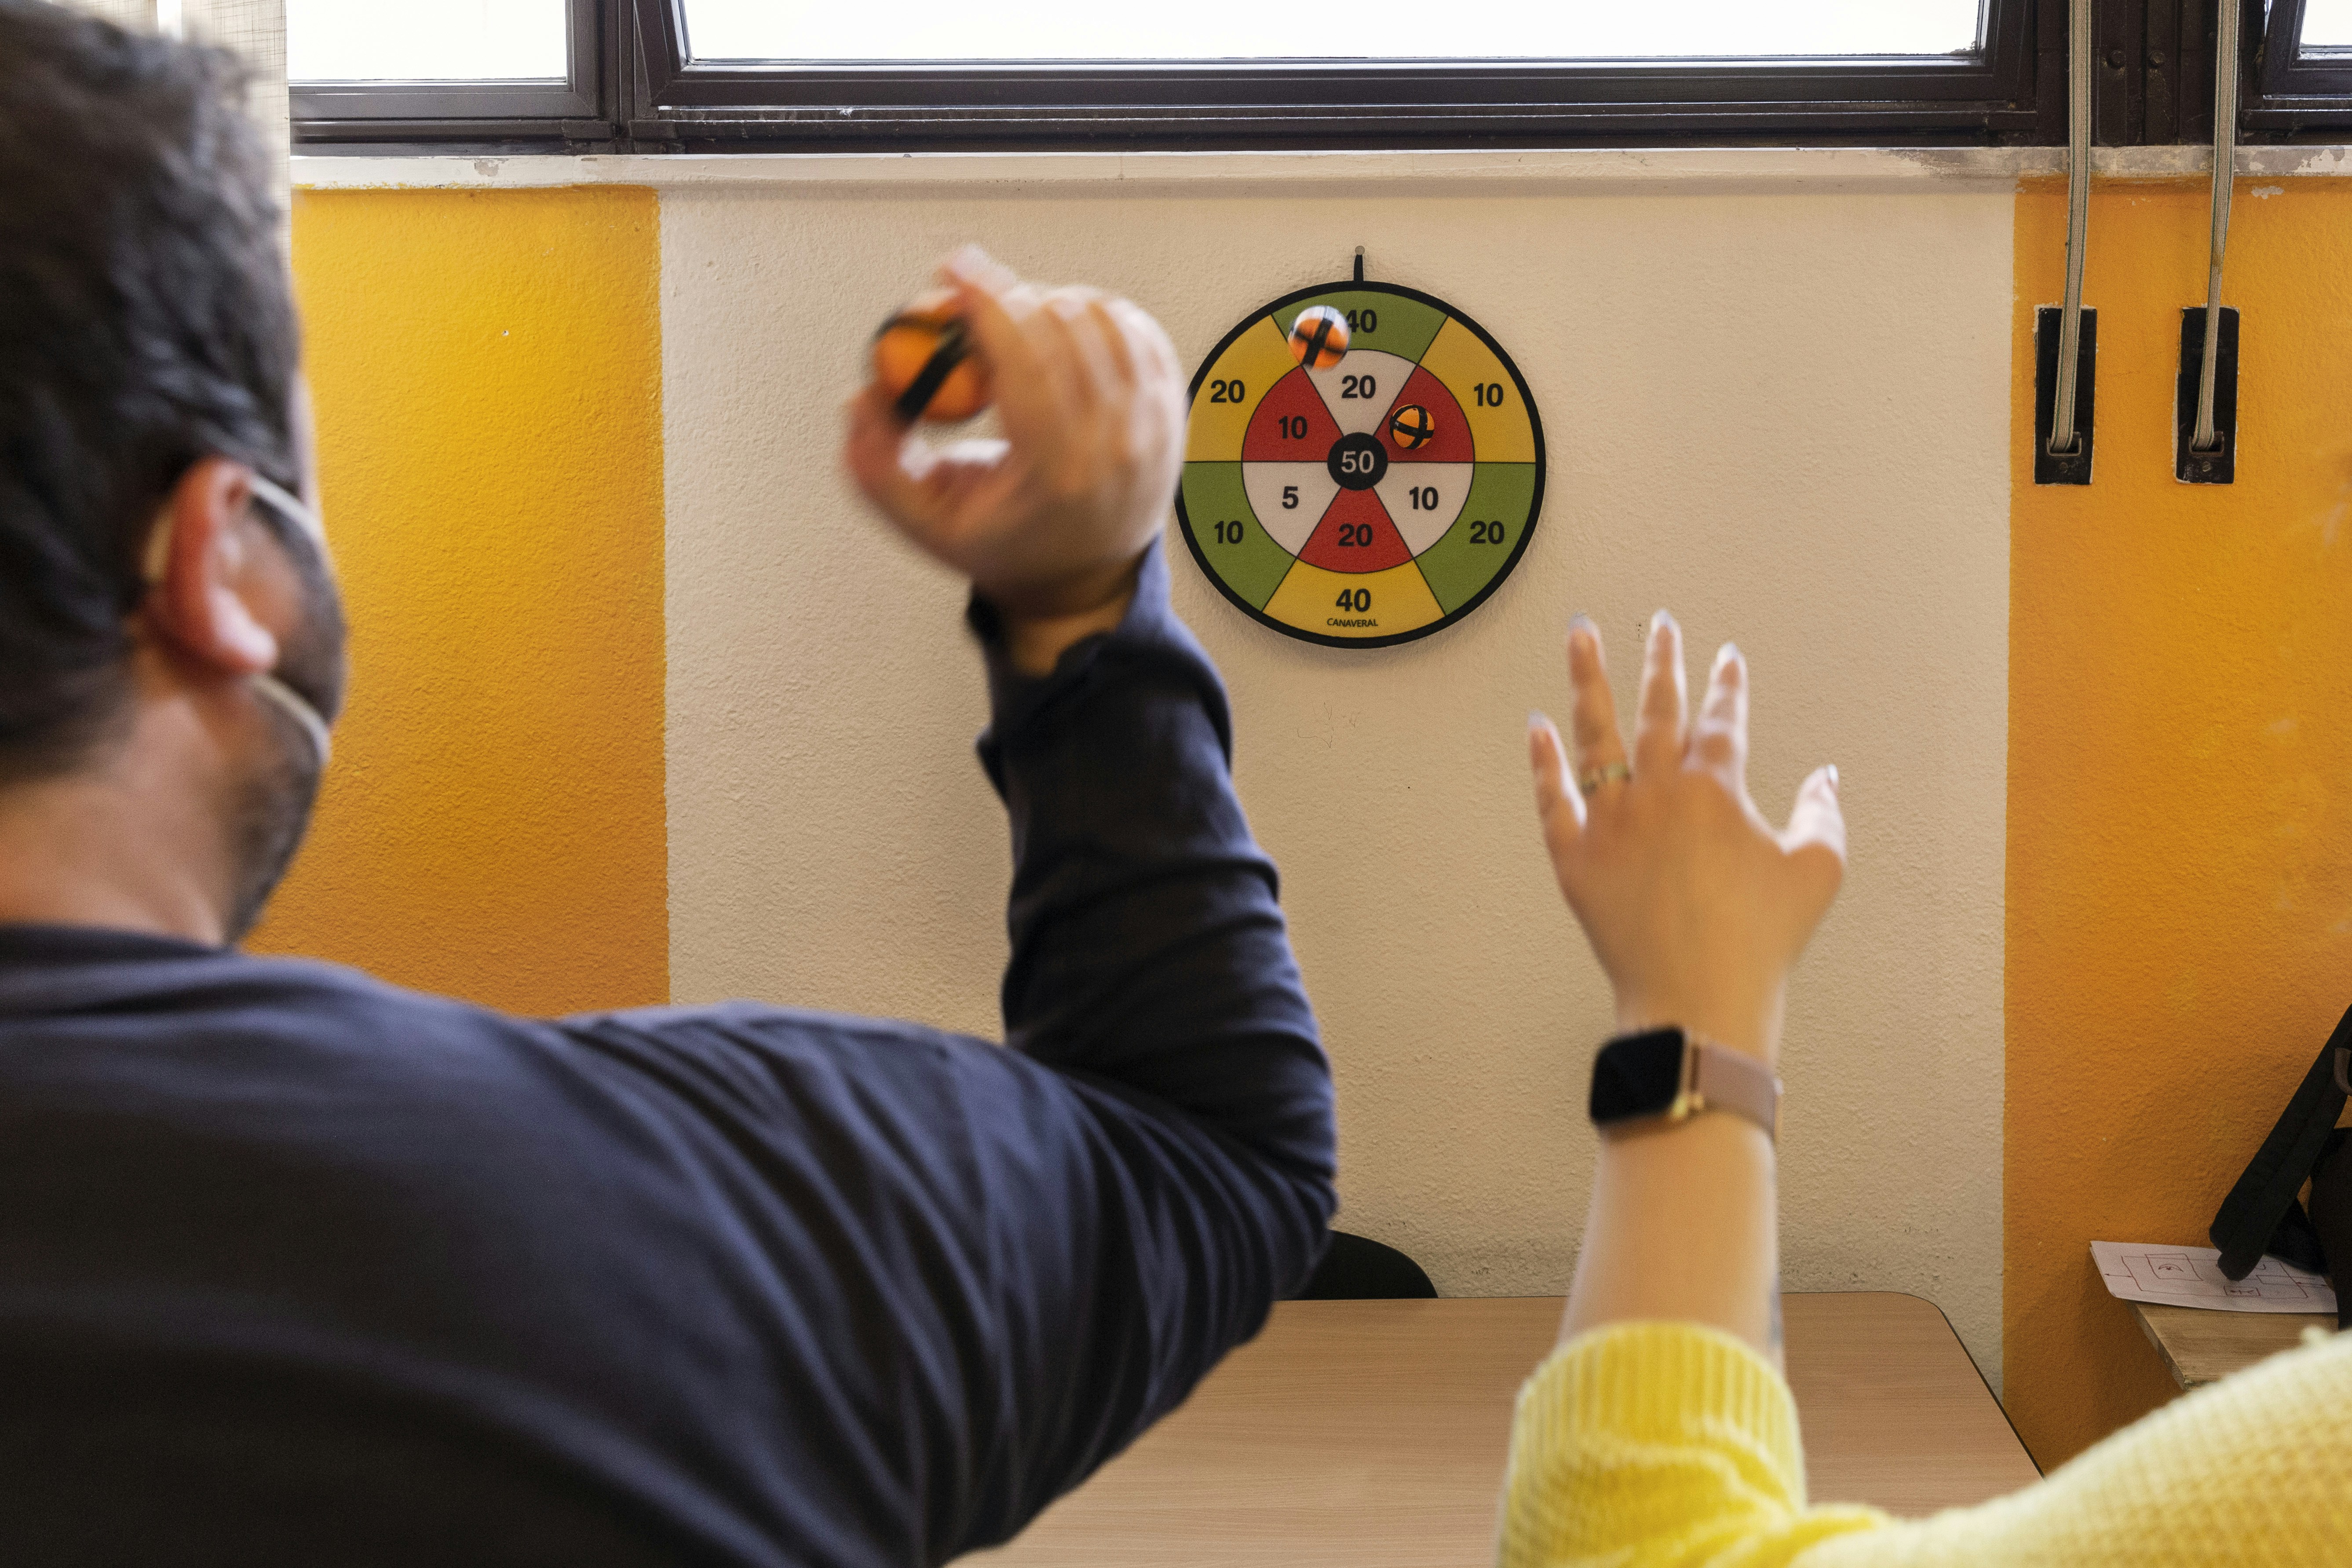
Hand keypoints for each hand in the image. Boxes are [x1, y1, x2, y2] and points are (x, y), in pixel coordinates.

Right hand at [844, 247, 1184, 671]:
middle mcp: (1115, 442)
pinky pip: (1136, 325)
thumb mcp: (927, 521)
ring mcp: (1152, 421)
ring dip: (1048, 305)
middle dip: (1005, 303)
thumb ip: (878, 463)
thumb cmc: (1011, 544)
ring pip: (1100, 314)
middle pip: (1060, 325)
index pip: (1026, 359)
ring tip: (1018, 338)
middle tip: (971, 322)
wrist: (1084, 575)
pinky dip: (1095, 313)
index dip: (985, 301)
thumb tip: (866, 394)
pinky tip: (1065, 335)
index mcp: (1056, 472)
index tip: (953, 275)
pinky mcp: (1171, 403)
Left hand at [1528, 613, 1844, 1063]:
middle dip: (1663, 660)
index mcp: (1715, 789)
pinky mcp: (1575, 858)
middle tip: (1661, 624)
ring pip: (1593, 734)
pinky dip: (1543, 762)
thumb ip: (1824, 812)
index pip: (1722, 720)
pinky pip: (1552, 799)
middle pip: (1657, 709)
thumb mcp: (1818, 869)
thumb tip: (1826, 775)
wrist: (1698, 1000)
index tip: (1726, 657)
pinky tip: (1536, 728)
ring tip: (1580, 635)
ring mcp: (1610, 822)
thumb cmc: (1763, 941)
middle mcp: (1656, 792)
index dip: (1727, 685)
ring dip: (1587, 679)